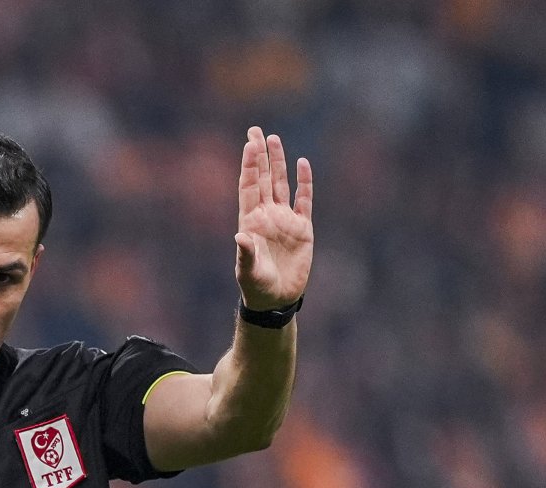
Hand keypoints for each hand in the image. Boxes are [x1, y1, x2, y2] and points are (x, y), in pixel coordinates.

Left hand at [235, 126, 312, 310]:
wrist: (276, 298)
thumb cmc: (256, 286)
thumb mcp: (248, 271)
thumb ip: (246, 253)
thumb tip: (240, 237)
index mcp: (250, 221)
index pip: (248, 186)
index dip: (249, 165)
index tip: (249, 144)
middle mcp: (266, 215)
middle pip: (263, 178)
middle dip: (259, 155)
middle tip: (256, 131)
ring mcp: (284, 219)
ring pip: (281, 184)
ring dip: (278, 163)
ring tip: (274, 139)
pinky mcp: (302, 228)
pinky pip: (304, 200)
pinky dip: (304, 183)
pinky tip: (303, 164)